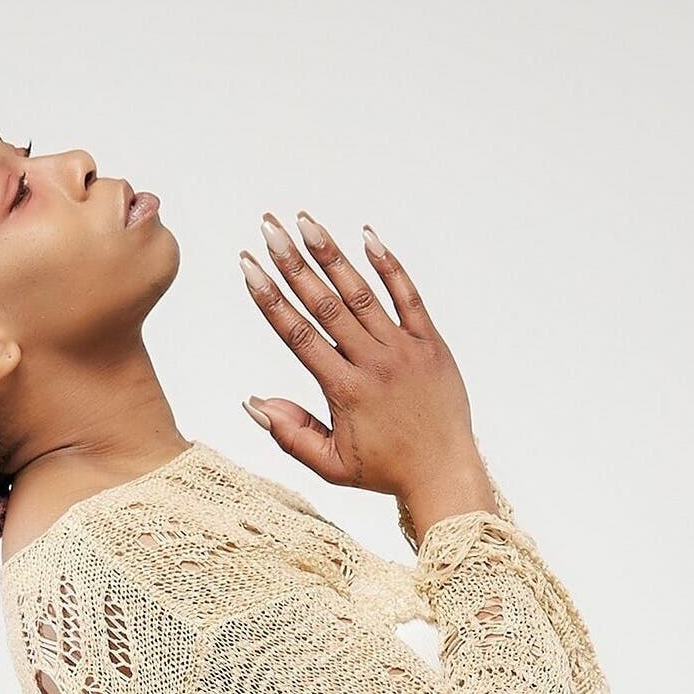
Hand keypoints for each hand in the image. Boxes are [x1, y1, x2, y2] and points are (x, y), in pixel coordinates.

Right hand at [238, 210, 489, 503]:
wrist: (445, 472)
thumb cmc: (384, 471)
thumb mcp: (330, 465)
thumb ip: (290, 434)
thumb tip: (253, 401)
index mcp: (345, 390)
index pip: (298, 335)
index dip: (269, 298)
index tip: (248, 267)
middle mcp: (373, 363)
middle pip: (325, 304)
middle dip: (292, 262)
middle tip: (268, 228)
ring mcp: (404, 349)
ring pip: (361, 293)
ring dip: (332, 255)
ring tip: (305, 221)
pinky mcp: (431, 342)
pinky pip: (409, 296)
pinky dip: (388, 265)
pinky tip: (367, 236)